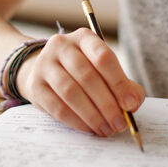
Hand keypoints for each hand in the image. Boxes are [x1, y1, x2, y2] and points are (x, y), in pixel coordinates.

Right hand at [15, 29, 145, 136]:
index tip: (129, 104)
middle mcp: (61, 46)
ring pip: (71, 92)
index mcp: (84, 37)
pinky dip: (76, 121)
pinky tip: (89, 129)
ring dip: (92, 115)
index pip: (103, 57)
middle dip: (107, 104)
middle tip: (119, 123)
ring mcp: (45, 64)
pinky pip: (57, 107)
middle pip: (87, 77)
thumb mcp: (104, 71)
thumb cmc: (82, 72)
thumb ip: (124, 85)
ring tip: (106, 129)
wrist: (45, 72)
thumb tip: (132, 104)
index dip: (118, 83)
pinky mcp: (35, 86)